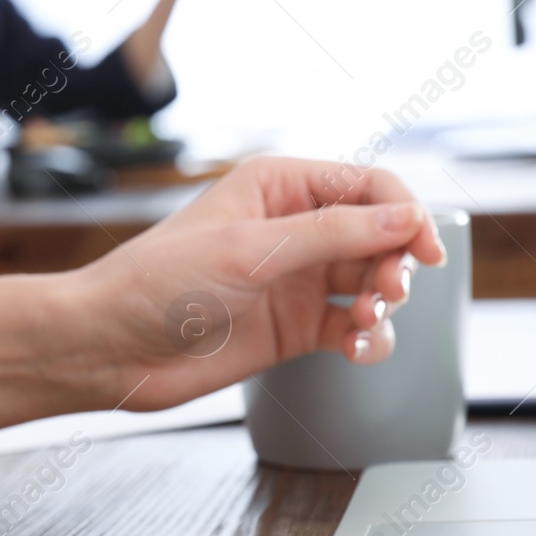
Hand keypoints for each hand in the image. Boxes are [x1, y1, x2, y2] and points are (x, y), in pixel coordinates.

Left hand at [78, 156, 446, 412]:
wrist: (110, 346)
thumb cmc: (159, 283)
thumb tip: (406, 216)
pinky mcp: (292, 327)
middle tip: (385, 293)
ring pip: (371, 282)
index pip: (368, 185)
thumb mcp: (252, 252)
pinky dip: (368, 338)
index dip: (406, 213)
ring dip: (383, 303)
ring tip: (364, 323)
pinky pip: (353, 327)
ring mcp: (294, 279)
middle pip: (379, 235)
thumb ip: (333, 234)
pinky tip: (359, 350)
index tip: (425, 251)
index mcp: (278, 186)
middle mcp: (291, 228)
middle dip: (394, 263)